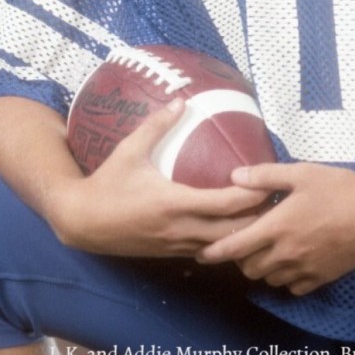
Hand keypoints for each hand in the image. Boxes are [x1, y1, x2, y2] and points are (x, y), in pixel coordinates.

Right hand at [51, 98, 272, 257]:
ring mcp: (176, 246)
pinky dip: (224, 243)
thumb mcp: (129, 150)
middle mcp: (180, 230)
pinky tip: (233, 228)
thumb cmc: (106, 183)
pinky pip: (206, 252)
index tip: (266, 180)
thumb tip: (180, 101)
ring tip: (261, 213)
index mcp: (174, 204)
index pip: (225, 205)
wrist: (80, 222)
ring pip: (222, 248)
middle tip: (274, 197)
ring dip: (243, 233)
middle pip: (233, 233)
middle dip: (256, 218)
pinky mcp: (170, 254)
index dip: (250, 195)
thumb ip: (156, 125)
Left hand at [197, 162, 354, 294]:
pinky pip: (293, 287)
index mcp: (277, 227)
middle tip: (246, 239)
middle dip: (241, 257)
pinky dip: (286, 278)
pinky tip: (293, 260)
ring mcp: (304, 270)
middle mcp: (286, 254)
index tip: (201, 253)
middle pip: (249, 268)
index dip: (215, 252)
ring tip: (269, 248)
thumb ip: (266, 176)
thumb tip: (234, 176)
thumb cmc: (339, 187)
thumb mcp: (302, 173)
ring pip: (270, 279)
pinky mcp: (321, 279)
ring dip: (263, 267)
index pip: (235, 247)